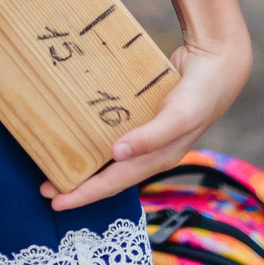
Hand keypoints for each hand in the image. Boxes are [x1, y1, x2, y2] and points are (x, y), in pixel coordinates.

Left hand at [41, 33, 251, 210]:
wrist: (219, 64)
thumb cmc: (201, 94)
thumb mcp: (178, 116)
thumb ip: (151, 137)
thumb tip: (116, 154)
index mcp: (157, 159)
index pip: (113, 183)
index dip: (84, 193)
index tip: (54, 200)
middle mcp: (149, 151)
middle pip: (108, 175)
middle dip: (77, 184)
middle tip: (44, 186)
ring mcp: (147, 134)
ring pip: (110, 156)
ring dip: (85, 161)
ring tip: (57, 161)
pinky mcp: (144, 115)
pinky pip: (114, 130)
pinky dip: (95, 134)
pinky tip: (79, 129)